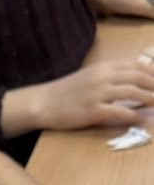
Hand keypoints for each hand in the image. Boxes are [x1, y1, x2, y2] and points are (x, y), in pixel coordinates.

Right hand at [34, 59, 153, 130]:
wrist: (43, 102)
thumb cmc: (65, 92)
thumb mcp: (89, 77)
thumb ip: (110, 77)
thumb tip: (132, 82)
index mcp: (103, 67)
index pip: (136, 65)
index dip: (153, 73)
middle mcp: (103, 76)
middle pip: (138, 76)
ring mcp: (98, 93)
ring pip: (133, 91)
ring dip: (149, 98)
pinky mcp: (93, 110)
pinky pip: (119, 111)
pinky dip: (134, 114)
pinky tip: (141, 119)